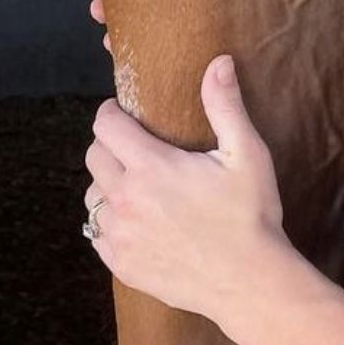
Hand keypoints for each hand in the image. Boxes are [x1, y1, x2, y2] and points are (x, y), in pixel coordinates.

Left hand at [83, 55, 289, 328]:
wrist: (249, 282)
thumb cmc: (251, 216)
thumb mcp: (246, 155)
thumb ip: (225, 106)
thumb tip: (218, 62)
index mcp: (151, 168)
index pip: (105, 125)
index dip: (113, 114)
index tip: (126, 115)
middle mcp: (125, 200)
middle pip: (93, 156)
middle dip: (110, 146)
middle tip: (136, 150)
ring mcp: (119, 236)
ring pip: (92, 196)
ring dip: (108, 185)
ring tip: (138, 187)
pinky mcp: (121, 264)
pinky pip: (98, 234)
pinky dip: (111, 223)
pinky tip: (139, 222)